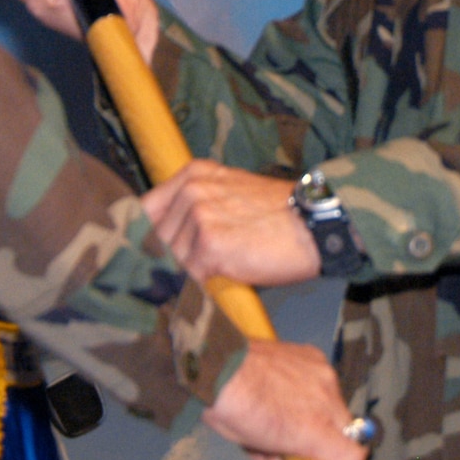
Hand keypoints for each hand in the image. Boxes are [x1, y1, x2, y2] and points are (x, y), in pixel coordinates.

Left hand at [143, 161, 320, 286]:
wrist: (314, 226)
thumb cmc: (278, 216)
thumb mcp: (229, 195)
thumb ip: (194, 209)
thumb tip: (163, 243)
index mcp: (192, 175)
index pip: (144, 210)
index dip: (145, 238)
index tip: (146, 256)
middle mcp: (190, 190)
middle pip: (155, 239)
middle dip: (170, 260)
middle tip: (197, 269)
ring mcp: (198, 215)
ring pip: (173, 260)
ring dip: (191, 273)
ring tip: (221, 269)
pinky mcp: (209, 244)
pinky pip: (192, 276)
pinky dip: (207, 284)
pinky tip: (228, 276)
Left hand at [206, 339, 367, 459]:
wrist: (220, 364)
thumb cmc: (232, 412)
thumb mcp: (257, 449)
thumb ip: (281, 458)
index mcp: (315, 432)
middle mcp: (327, 403)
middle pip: (347, 432)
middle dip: (329, 443)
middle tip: (304, 444)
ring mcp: (323, 375)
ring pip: (335, 405)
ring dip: (319, 414)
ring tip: (287, 411)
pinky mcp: (314, 355)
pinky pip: (323, 380)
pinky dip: (312, 388)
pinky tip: (289, 387)